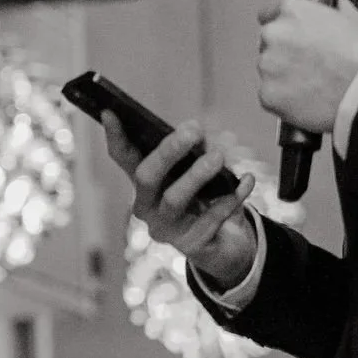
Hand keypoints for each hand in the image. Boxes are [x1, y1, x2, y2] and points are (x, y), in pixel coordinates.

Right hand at [101, 114, 256, 287]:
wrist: (224, 244)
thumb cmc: (205, 200)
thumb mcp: (197, 172)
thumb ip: (194, 153)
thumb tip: (199, 135)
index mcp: (144, 184)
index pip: (123, 158)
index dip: (116, 136)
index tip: (111, 112)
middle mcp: (147, 206)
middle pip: (146, 177)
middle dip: (168, 151)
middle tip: (193, 130)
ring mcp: (166, 228)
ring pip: (174, 199)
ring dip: (196, 175)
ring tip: (218, 157)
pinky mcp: (190, 244)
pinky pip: (210, 218)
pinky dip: (230, 197)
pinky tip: (247, 180)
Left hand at [257, 0, 357, 135]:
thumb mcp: (356, 23)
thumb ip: (339, 11)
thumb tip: (339, 5)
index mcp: (292, 11)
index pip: (268, 14)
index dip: (283, 28)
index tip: (289, 38)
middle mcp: (274, 34)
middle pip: (268, 44)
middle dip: (283, 54)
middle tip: (308, 66)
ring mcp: (267, 65)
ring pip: (268, 71)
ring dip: (282, 77)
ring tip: (312, 86)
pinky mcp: (267, 92)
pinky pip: (270, 95)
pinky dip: (283, 100)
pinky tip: (306, 101)